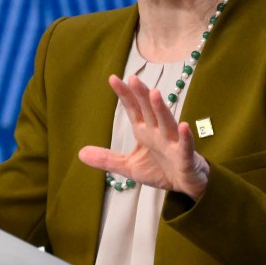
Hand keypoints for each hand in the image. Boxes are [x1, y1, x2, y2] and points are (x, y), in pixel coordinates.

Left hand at [78, 74, 209, 198]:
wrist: (184, 186)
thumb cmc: (159, 170)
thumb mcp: (128, 166)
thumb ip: (107, 159)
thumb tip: (80, 153)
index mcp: (144, 131)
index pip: (133, 109)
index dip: (124, 94)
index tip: (113, 78)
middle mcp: (158, 132)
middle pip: (149, 110)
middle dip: (141, 95)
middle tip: (133, 78)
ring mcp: (173, 143)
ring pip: (167, 123)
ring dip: (161, 109)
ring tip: (155, 93)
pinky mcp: (185, 157)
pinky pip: (185, 145)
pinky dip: (185, 137)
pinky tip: (184, 125)